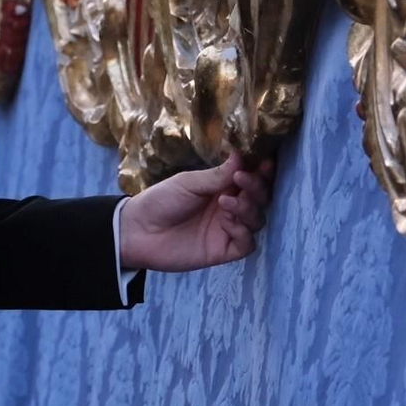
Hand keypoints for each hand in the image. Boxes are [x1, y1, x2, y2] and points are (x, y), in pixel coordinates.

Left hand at [119, 151, 274, 271]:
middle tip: (243, 179)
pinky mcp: (224, 250)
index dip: (261, 172)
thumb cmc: (161, 200)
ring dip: (248, 208)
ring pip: (257, 220)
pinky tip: (226, 221)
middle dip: (257, 188)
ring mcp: (228, 229)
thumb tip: (241, 155)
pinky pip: (247, 244)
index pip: (250, 179)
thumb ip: (216, 175)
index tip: (266, 162)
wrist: (139, 231)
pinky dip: (242, 231)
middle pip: (259, 199)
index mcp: (221, 187)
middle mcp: (229, 207)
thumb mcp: (188, 183)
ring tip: (226, 200)